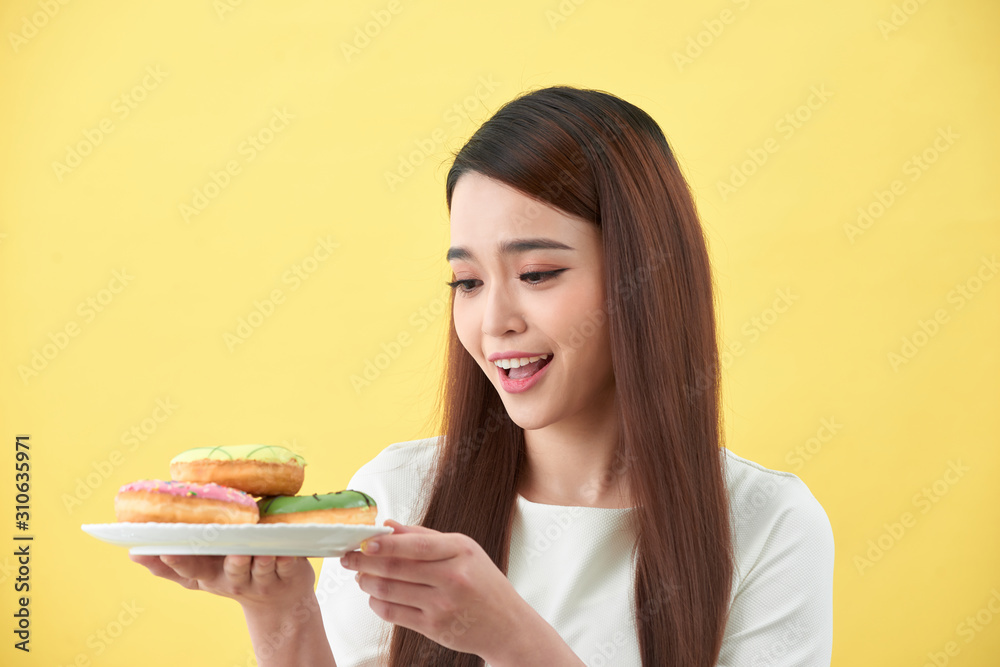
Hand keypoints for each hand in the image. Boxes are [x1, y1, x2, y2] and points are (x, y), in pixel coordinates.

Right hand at [129, 553, 315, 612]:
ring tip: (259, 550)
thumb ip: (169, 565)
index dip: (178, 563)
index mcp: (210, 576)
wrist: (279, 598)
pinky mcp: (287, 575)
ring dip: (259, 561)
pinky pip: (287, 566)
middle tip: (229, 552)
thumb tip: (131, 551)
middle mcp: (235, 580)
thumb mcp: (201, 573)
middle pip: (231, 572)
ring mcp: (262, 579)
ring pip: (260, 569)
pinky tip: (285, 550)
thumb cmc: (232, 573)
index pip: (192, 571)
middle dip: (230, 564)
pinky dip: (286, 559)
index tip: (165, 549)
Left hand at [339, 519, 533, 661]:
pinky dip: (377, 602)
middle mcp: (453, 578)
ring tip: (360, 576)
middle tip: (348, 558)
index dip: (384, 544)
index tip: (363, 541)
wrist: (506, 625)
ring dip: (367, 583)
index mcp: (460, 551)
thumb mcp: (463, 550)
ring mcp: (443, 605)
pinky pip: (394, 613)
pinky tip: (374, 595)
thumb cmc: (483, 582)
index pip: (414, 546)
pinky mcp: (434, 627)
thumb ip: (425, 537)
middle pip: (396, 568)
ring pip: (390, 591)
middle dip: (365, 562)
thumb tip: (388, 526)